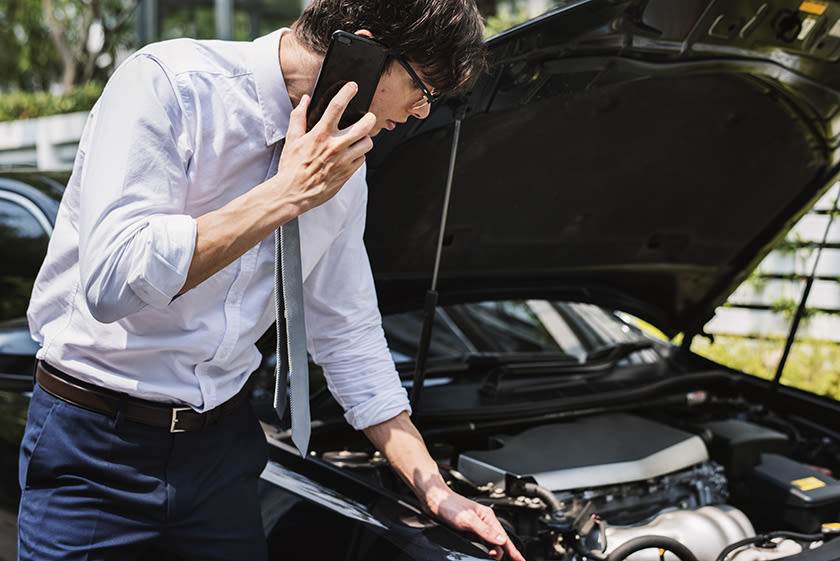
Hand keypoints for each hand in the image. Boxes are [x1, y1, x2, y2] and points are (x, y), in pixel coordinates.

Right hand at [274, 81, 375, 213]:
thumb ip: (298, 116)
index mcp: (320, 134)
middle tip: (367, 117)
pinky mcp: (348, 173)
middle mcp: (335, 146)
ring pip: (368, 143)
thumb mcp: (292, 139)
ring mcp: (344, 160)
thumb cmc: (292, 166)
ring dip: (365, 138)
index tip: (352, 86)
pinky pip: (363, 159)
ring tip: (358, 138)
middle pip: (365, 125)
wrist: (294, 192)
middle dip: (370, 117)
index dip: (347, 92)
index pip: (337, 106)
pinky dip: (359, 155)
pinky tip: (351, 154)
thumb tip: (305, 100)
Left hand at [426, 486, 525, 560]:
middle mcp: (483, 521)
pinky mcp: (467, 529)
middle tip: (494, 560)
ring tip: (491, 558)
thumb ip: (485, 531)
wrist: (433, 499)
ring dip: (490, 551)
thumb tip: (500, 540)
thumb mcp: (468, 520)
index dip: (513, 551)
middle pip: (498, 543)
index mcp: (488, 517)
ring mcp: (476, 526)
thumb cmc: (449, 504)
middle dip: (499, 553)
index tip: (521, 560)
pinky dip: (481, 548)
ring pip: (488, 543)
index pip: (504, 538)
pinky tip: (480, 551)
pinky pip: (479, 542)